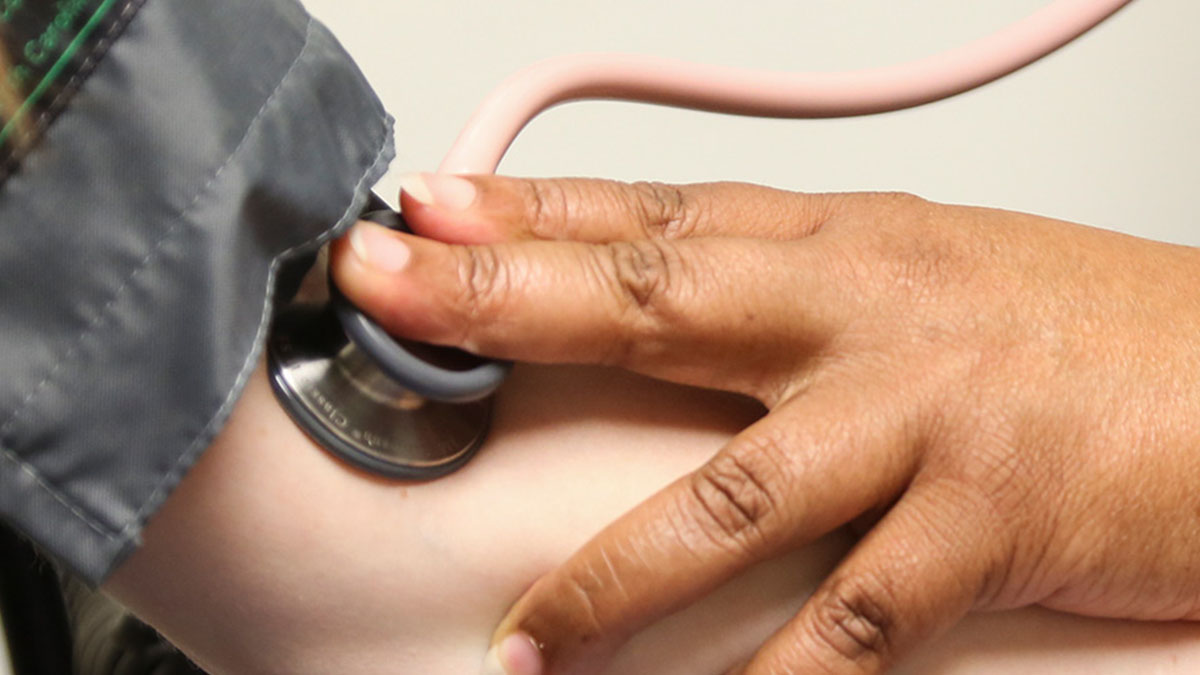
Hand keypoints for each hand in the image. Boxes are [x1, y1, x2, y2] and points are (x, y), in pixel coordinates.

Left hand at [331, 174, 1199, 673]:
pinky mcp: (986, 523)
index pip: (655, 215)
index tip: (422, 212)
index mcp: (844, 246)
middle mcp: (864, 316)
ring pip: (730, 490)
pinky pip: (849, 623)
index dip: (528, 210)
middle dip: (507, 298)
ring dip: (611, 568)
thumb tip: (670, 292)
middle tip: (390, 294)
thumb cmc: (1083, 328)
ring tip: (524, 634)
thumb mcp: (920, 273)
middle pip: (656, 297)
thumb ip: (790, 286)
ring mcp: (921, 417)